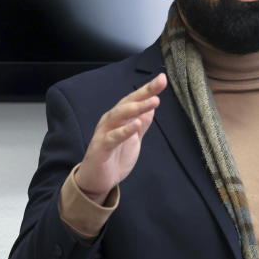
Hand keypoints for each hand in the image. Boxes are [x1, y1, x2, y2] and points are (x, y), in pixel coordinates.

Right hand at [75, 74, 166, 203]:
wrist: (97, 180)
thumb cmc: (114, 157)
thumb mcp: (134, 139)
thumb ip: (142, 124)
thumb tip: (151, 107)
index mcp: (119, 118)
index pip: (134, 100)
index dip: (148, 90)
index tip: (162, 78)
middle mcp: (110, 121)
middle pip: (127, 102)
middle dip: (144, 92)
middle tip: (160, 82)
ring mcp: (104, 133)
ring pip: (119, 115)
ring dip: (136, 107)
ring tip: (152, 101)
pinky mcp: (101, 147)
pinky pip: (113, 137)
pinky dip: (124, 130)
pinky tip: (136, 125)